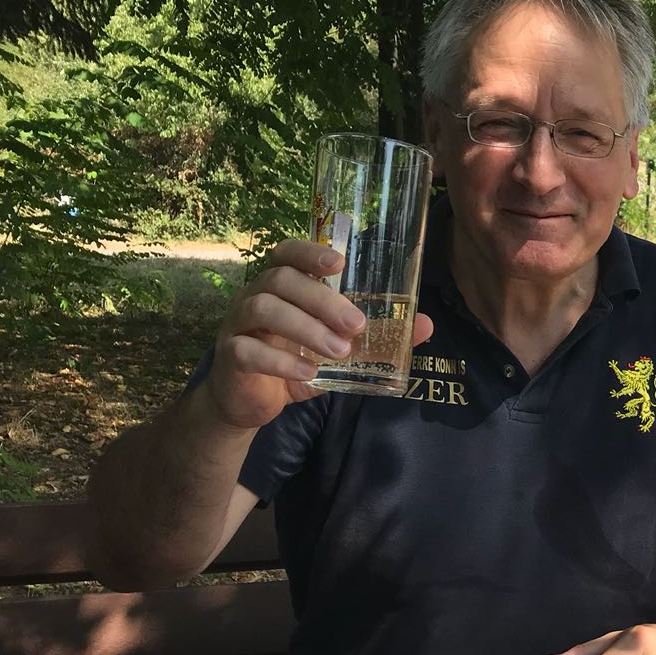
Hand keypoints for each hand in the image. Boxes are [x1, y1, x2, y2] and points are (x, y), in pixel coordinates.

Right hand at [199, 239, 433, 429]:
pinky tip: (308, 372)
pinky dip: (280, 360)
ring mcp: (238, 324)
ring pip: (264, 308)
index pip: (287, 253)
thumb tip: (425, 324)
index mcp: (280, 287)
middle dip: (322, 299)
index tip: (340, 262)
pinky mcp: (230, 356)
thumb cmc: (294, 364)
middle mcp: (254, 296)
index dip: (310, 251)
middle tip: (356, 324)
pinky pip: (248, 350)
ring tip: (339, 351)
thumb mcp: (337, 351)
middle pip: (281, 279)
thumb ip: (375, 337)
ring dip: (305, 327)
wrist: (250, 403)